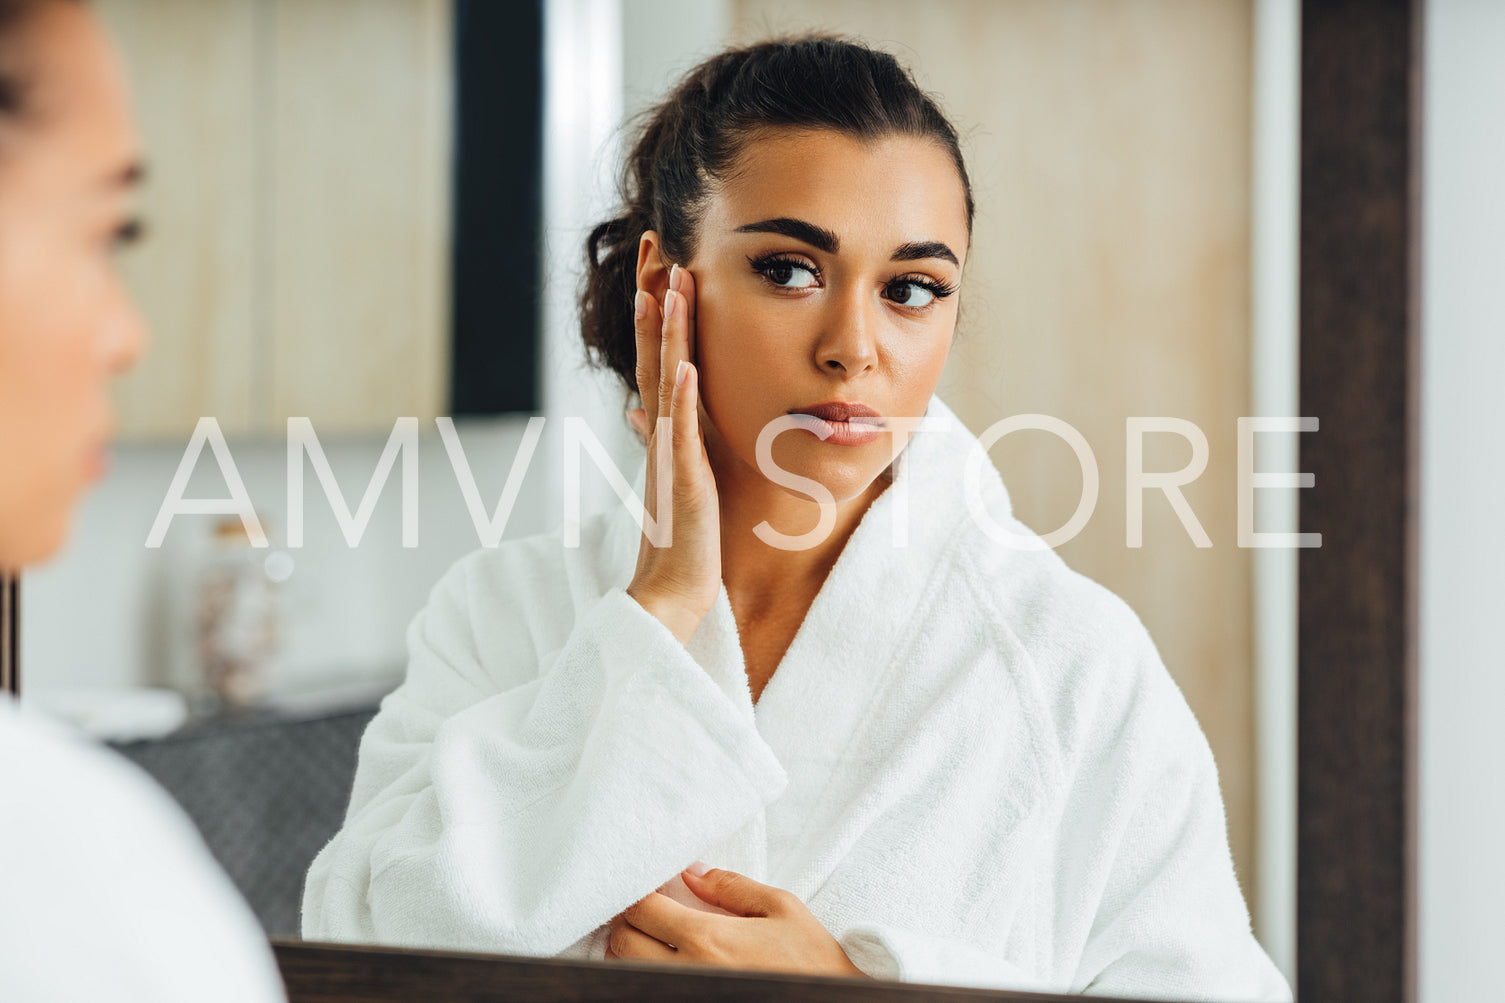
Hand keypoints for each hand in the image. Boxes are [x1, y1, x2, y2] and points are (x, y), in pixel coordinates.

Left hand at [604, 865, 868, 978]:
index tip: (648, 886)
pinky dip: (646, 976)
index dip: (638, 892)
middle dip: (627, 921)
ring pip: (627, 973)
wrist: (833, 1001)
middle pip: (622, 942)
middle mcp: (687, 974)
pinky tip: (664, 963)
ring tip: (654, 937)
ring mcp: (686, 996)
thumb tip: (693, 873)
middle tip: (646, 910)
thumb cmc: (812, 963)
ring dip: (631, 951)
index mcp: (707, 940)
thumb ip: (731, 887)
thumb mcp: (781, 909)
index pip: (642, 909)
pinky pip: (648, 992)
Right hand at [624, 264, 721, 645]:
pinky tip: (686, 363)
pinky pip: (680, 431)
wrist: (671, 593)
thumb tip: (642, 409)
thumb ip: (665, 438)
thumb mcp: (677, 478)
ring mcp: (670, 454)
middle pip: (654, 352)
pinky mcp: (683, 481)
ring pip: (665, 380)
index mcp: (666, 431)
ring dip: (667, 331)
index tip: (661, 263)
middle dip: (654, 298)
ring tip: (669, 284)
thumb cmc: (681, 542)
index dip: (659, 309)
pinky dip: (681, 395)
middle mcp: (661, 434)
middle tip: (655, 246)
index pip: (660, 356)